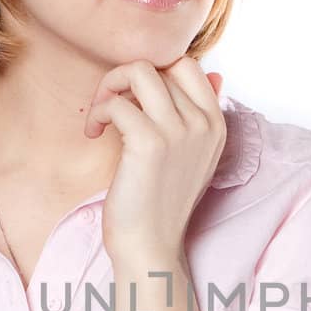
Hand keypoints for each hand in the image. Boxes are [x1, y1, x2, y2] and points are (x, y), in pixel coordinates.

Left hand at [84, 57, 225, 266]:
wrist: (149, 245)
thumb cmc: (160, 201)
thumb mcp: (192, 155)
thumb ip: (199, 115)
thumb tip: (214, 75)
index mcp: (216, 124)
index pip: (188, 65)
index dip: (155, 72)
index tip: (135, 99)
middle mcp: (204, 124)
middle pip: (161, 65)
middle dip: (126, 77)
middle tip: (110, 105)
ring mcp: (180, 131)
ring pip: (139, 71)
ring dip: (110, 86)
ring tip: (101, 115)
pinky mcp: (150, 142)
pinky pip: (117, 103)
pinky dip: (98, 113)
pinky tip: (93, 133)